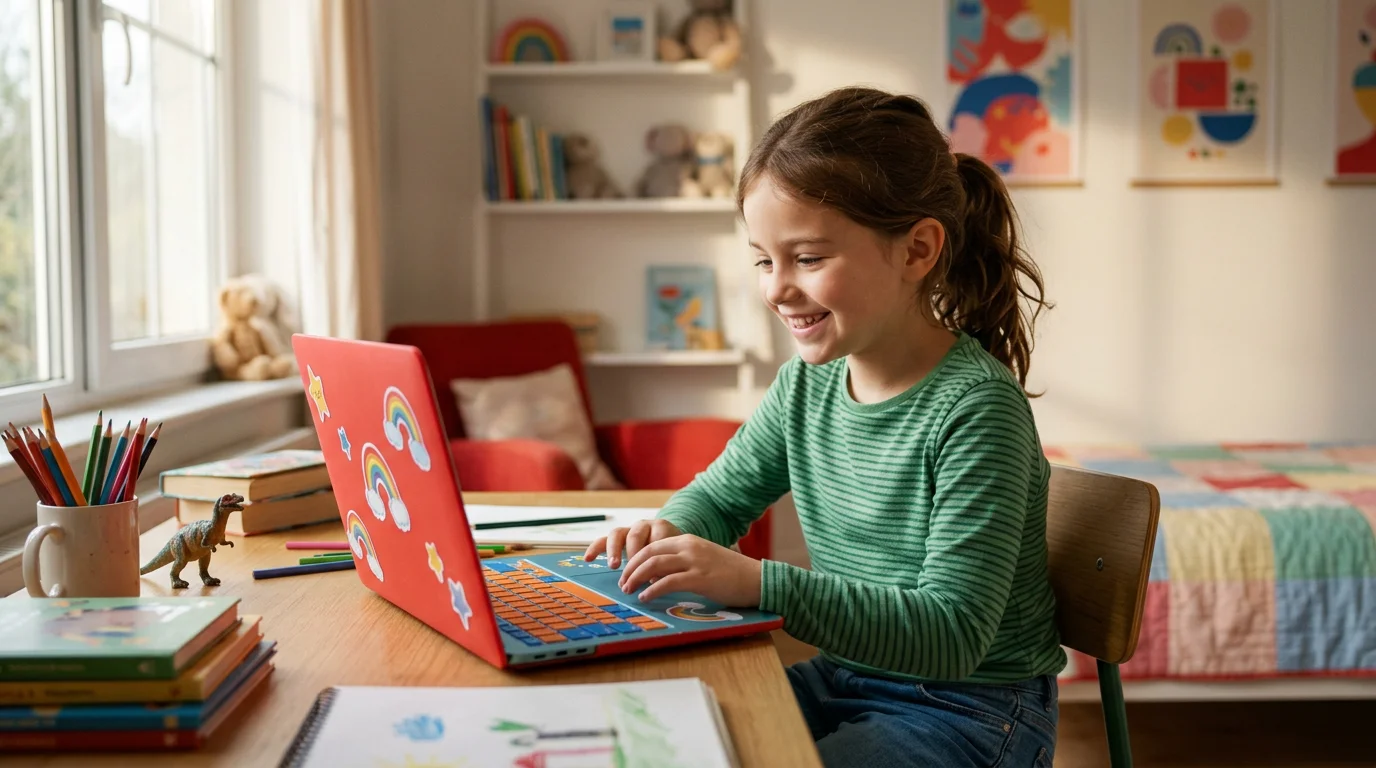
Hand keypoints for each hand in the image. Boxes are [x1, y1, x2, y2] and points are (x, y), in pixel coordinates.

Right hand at [585, 518, 682, 568]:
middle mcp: (643, 526)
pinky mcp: (616, 538)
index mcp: (661, 527)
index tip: (656, 576)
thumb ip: (667, 565)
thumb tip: (654, 581)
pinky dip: (595, 548)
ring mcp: (628, 530)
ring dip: (614, 550)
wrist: (668, 540)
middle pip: (635, 536)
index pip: (657, 537)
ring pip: (617, 534)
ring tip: (614, 566)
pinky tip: (588, 559)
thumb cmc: (671, 552)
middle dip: (633, 555)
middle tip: (634, 572)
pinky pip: (602, 540)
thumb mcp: (674, 556)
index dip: (656, 556)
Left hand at [617, 535, 761, 606]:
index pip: (652, 545)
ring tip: (629, 590)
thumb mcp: (703, 559)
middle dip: (631, 568)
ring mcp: (694, 561)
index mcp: (688, 540)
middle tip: (622, 583)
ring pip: (654, 565)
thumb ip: (682, 562)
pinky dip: (653, 589)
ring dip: (637, 578)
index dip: (635, 559)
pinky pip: (668, 582)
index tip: (626, 572)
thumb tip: (658, 575)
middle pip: (648, 553)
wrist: (756, 579)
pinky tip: (646, 597)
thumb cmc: (730, 573)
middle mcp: (689, 547)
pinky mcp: (700, 578)